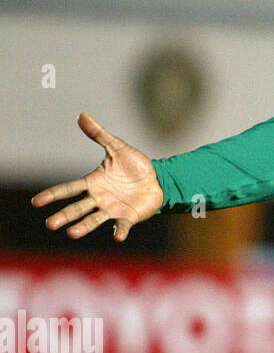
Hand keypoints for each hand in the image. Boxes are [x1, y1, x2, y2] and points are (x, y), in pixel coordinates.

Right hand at [31, 113, 163, 241]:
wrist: (158, 179)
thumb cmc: (135, 165)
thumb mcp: (118, 147)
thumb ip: (100, 135)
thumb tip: (82, 115)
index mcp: (93, 182)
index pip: (69, 189)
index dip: (53, 195)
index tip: (37, 201)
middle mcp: (99, 198)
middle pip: (77, 208)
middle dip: (64, 216)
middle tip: (51, 224)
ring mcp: (112, 209)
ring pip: (94, 220)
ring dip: (84, 227)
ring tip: (72, 233)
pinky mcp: (128, 217)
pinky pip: (122, 226)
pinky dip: (119, 231)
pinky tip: (118, 236)